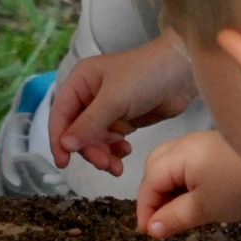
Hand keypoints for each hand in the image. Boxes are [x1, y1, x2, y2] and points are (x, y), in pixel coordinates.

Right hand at [48, 41, 198, 171]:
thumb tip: (64, 145)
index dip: (58, 139)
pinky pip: (110, 141)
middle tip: (104, 165)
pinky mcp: (123, 119)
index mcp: (80, 81)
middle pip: (77, 131)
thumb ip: (88, 124)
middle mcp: (89, 95)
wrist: (182, 73)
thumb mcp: (114, 100)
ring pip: (94, 139)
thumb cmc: (144, 77)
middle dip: (89, 150)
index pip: (61, 114)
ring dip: (102, 154)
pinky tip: (126, 152)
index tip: (63, 163)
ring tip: (117, 167)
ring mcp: (106, 108)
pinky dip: (115, 150)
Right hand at [135, 131, 240, 238]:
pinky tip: (194, 198)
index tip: (149, 234)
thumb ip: (175, 217)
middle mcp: (185, 143)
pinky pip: (187, 163)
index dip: (145, 208)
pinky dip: (183, 181)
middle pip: (155, 166)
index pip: (149, 181)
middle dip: (152, 194)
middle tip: (160, 222)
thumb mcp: (205, 208)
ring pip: (170, 163)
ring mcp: (201, 143)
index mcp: (179, 154)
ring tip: (176, 213)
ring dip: (167, 188)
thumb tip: (151, 228)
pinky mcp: (215, 148)